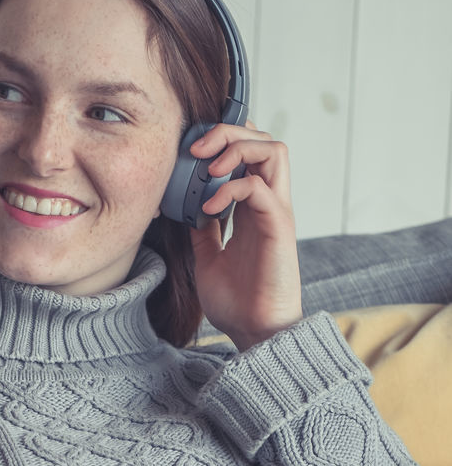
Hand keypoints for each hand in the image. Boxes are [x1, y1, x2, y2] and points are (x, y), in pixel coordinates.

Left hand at [188, 121, 302, 350]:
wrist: (253, 332)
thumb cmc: (237, 302)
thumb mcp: (207, 257)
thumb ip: (203, 229)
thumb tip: (186, 206)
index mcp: (253, 208)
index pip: (249, 152)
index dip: (223, 140)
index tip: (190, 150)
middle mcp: (268, 204)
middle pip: (263, 139)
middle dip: (229, 132)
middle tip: (197, 148)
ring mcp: (275, 213)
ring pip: (274, 150)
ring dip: (238, 148)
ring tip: (209, 168)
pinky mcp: (279, 228)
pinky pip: (260, 188)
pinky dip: (232, 188)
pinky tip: (209, 207)